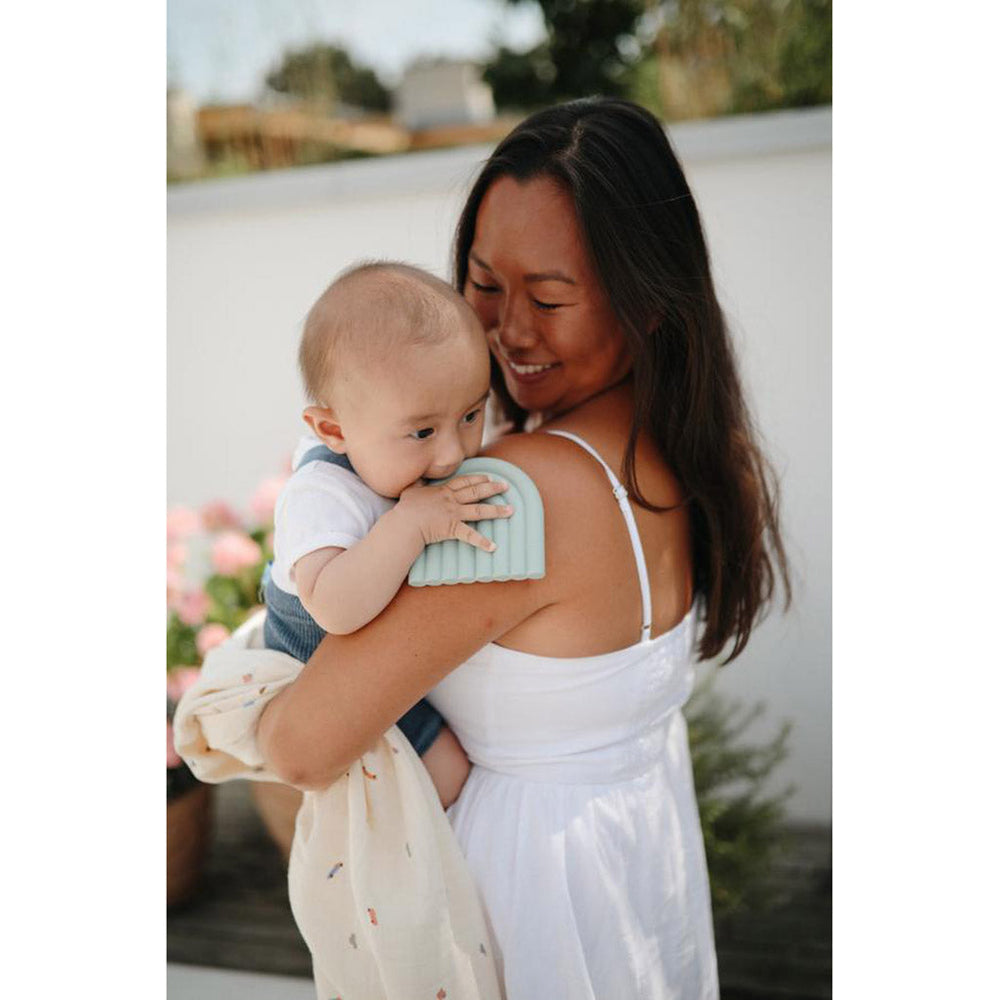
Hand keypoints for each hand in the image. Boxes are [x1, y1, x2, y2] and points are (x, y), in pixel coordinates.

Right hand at [396, 475, 511, 552]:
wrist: (406, 523)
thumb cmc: (406, 508)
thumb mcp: (411, 490)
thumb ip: (418, 483)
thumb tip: (418, 476)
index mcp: (443, 490)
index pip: (465, 481)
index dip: (478, 478)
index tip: (489, 477)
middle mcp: (452, 500)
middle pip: (476, 492)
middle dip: (493, 488)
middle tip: (507, 486)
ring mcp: (454, 514)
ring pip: (479, 510)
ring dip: (497, 510)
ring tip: (511, 510)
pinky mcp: (452, 528)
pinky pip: (470, 536)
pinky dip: (482, 542)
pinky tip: (493, 547)